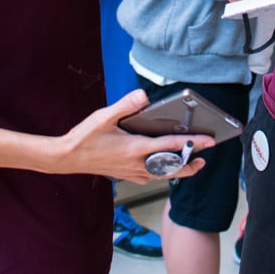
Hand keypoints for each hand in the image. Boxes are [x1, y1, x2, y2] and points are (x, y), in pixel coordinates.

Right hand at [57, 90, 213, 183]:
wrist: (66, 158)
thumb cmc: (84, 137)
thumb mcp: (104, 116)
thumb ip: (125, 105)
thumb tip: (143, 96)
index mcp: (135, 148)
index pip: (170, 146)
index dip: (192, 143)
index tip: (208, 141)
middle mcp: (136, 163)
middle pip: (170, 167)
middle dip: (188, 164)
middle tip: (203, 161)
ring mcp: (130, 172)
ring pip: (160, 174)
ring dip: (176, 170)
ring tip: (189, 166)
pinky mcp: (124, 175)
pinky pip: (148, 177)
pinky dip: (159, 173)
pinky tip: (160, 170)